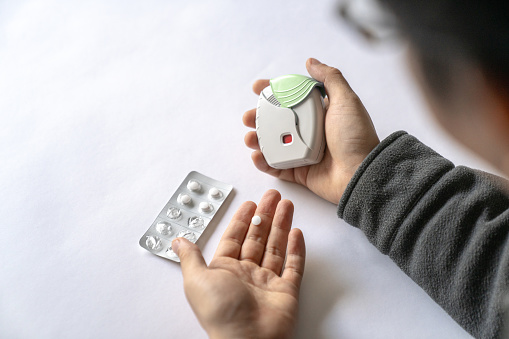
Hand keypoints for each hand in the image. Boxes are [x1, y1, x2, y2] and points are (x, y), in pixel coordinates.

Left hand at [172, 189, 305, 338]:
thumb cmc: (221, 314)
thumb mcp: (196, 280)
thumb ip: (190, 257)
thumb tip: (178, 241)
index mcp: (225, 271)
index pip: (235, 237)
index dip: (242, 219)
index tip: (250, 203)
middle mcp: (246, 275)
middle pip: (257, 238)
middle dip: (265, 216)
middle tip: (272, 197)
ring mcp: (268, 282)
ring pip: (276, 247)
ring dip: (281, 225)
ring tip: (287, 206)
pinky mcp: (286, 291)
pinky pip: (293, 266)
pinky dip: (296, 250)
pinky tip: (297, 234)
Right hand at [243, 58, 379, 203]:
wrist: (361, 172)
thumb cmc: (356, 137)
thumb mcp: (346, 100)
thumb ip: (329, 78)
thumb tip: (311, 62)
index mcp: (319, 113)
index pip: (291, 99)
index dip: (274, 92)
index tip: (258, 87)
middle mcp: (310, 131)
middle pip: (277, 121)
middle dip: (259, 118)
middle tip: (248, 117)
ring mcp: (303, 152)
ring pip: (274, 144)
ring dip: (258, 139)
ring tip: (250, 137)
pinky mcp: (300, 172)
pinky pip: (277, 167)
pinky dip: (264, 162)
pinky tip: (257, 156)